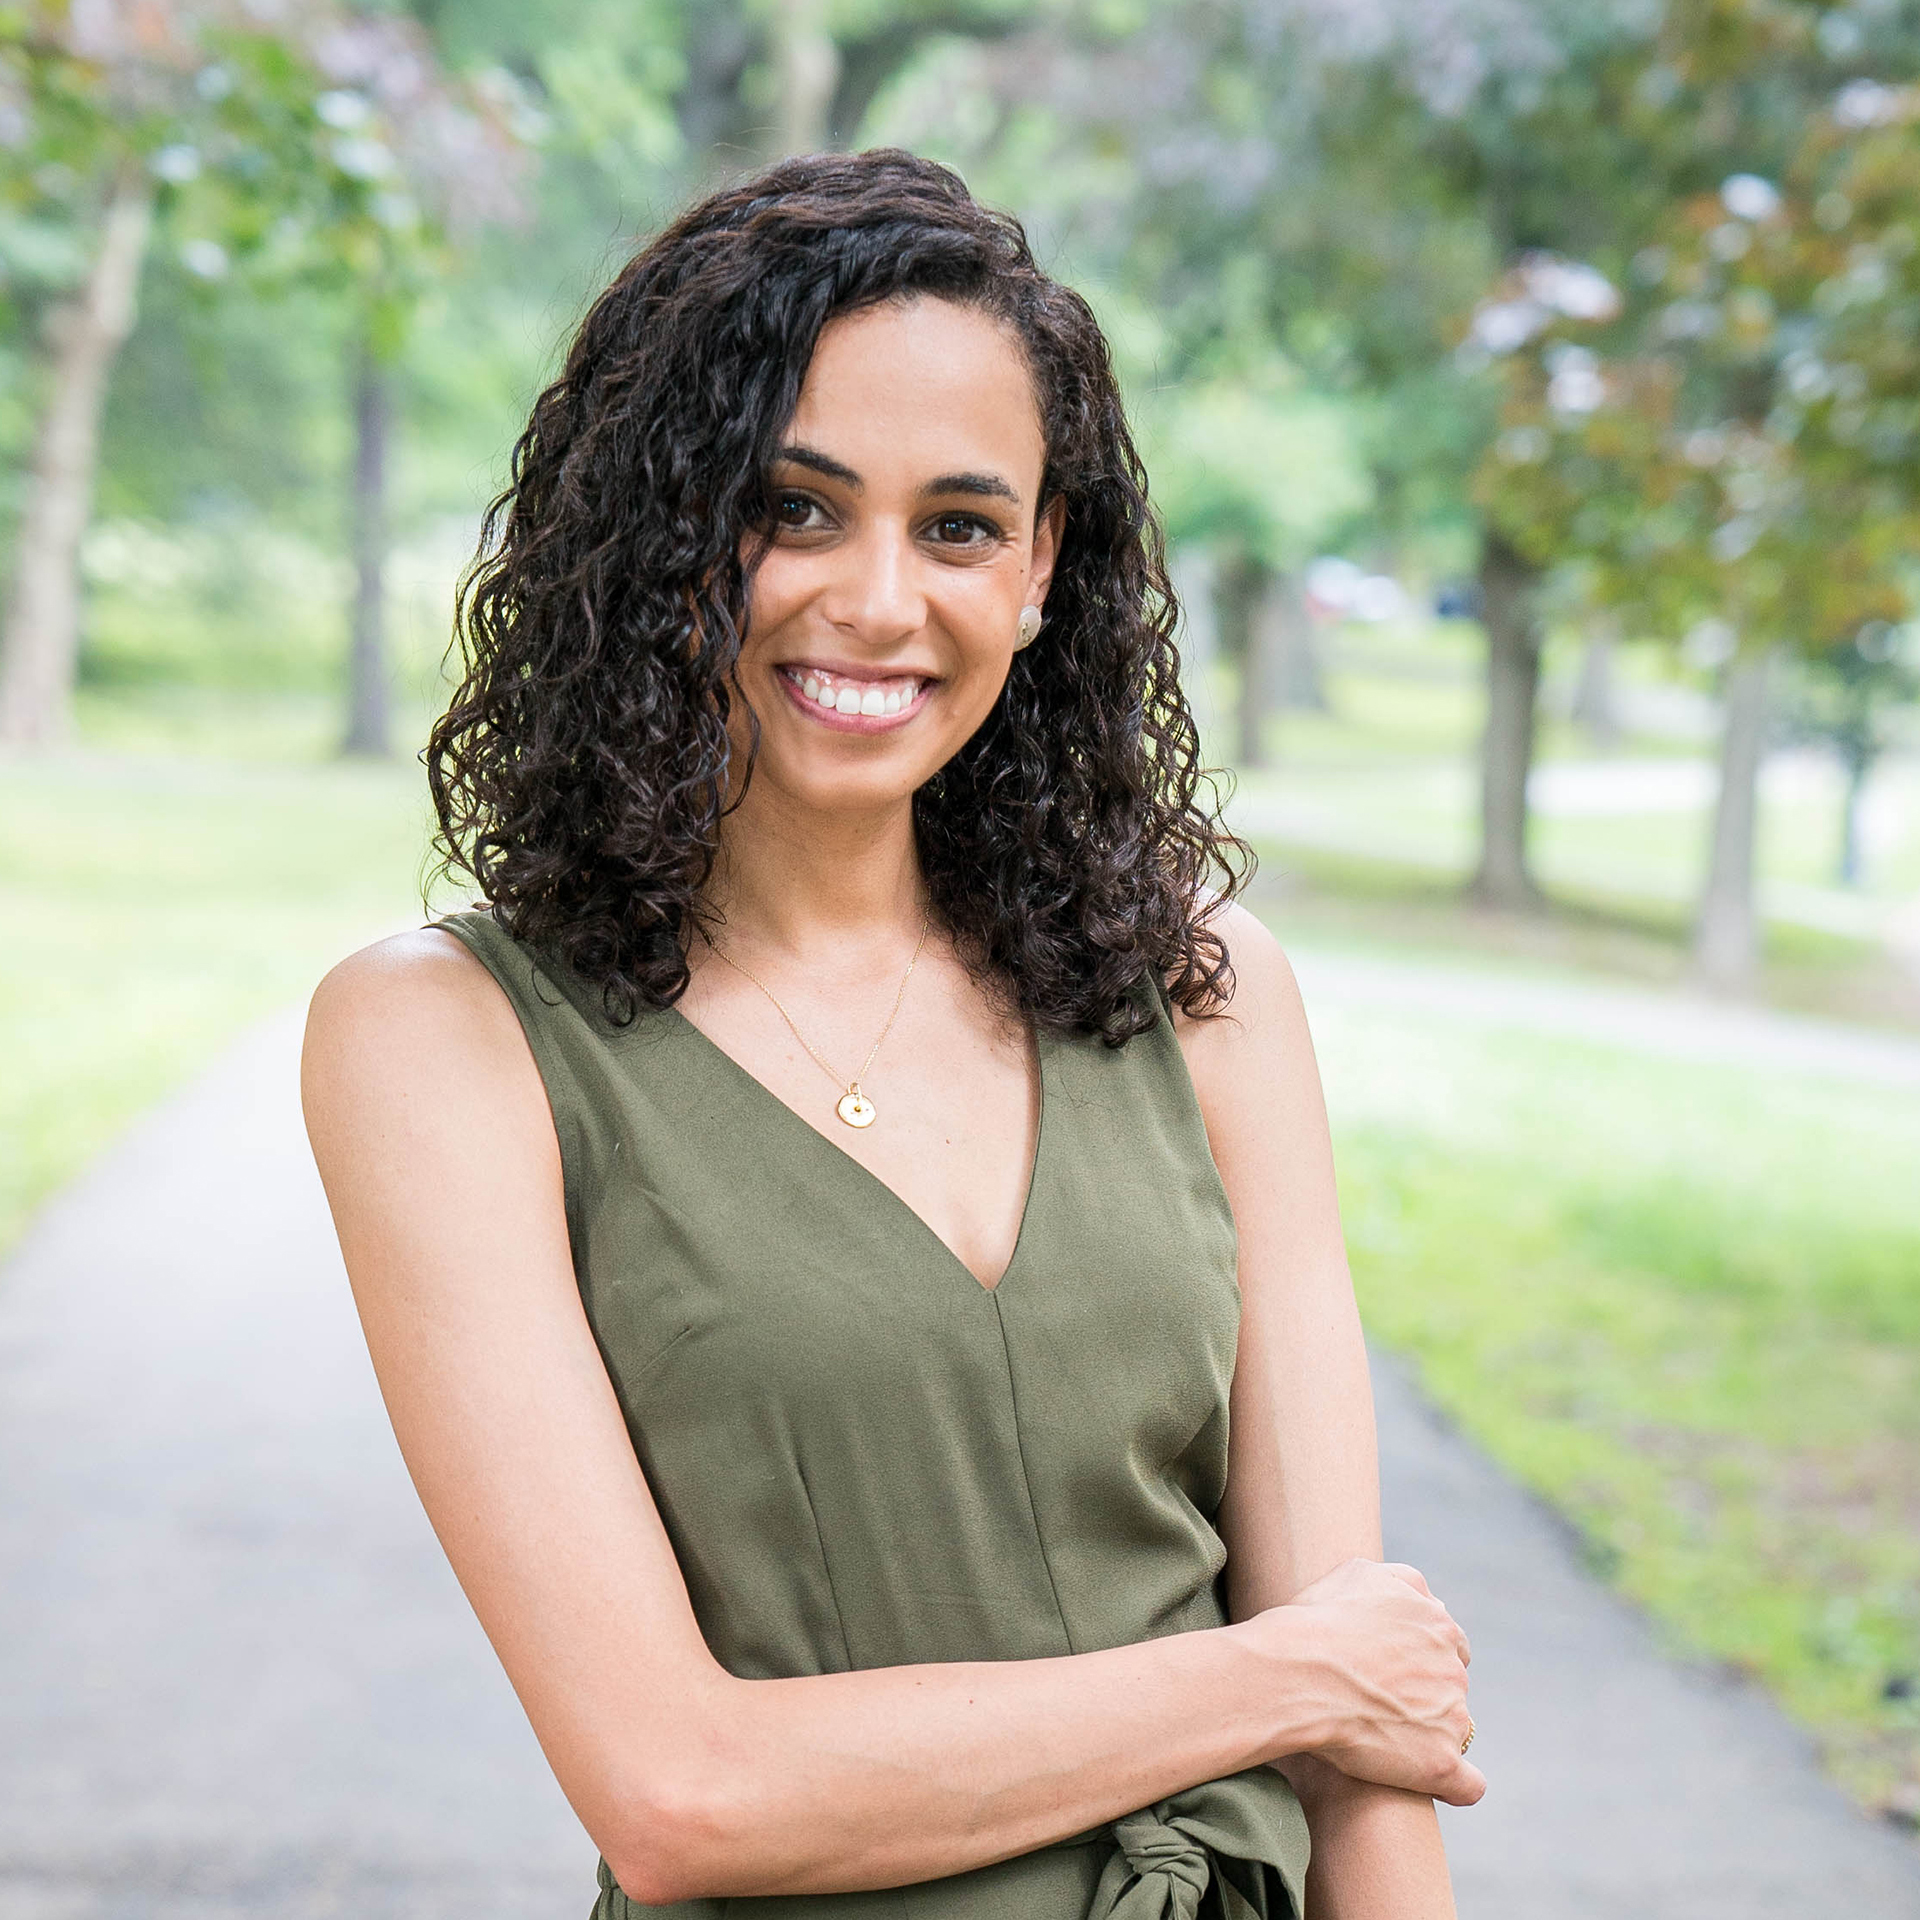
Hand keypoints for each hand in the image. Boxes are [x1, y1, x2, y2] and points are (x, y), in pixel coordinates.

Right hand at [1258, 1558, 1483, 1806]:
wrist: (1296, 1674)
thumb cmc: (1314, 1624)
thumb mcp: (1360, 1574)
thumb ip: (1402, 1582)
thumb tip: (1424, 1598)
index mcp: (1436, 1623)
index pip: (1448, 1644)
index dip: (1420, 1658)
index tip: (1391, 1670)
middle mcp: (1452, 1668)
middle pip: (1451, 1685)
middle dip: (1423, 1691)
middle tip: (1378, 1700)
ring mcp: (1452, 1716)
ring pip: (1454, 1729)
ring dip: (1427, 1732)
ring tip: (1379, 1736)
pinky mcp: (1440, 1762)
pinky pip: (1467, 1785)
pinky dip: (1454, 1785)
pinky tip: (1429, 1781)